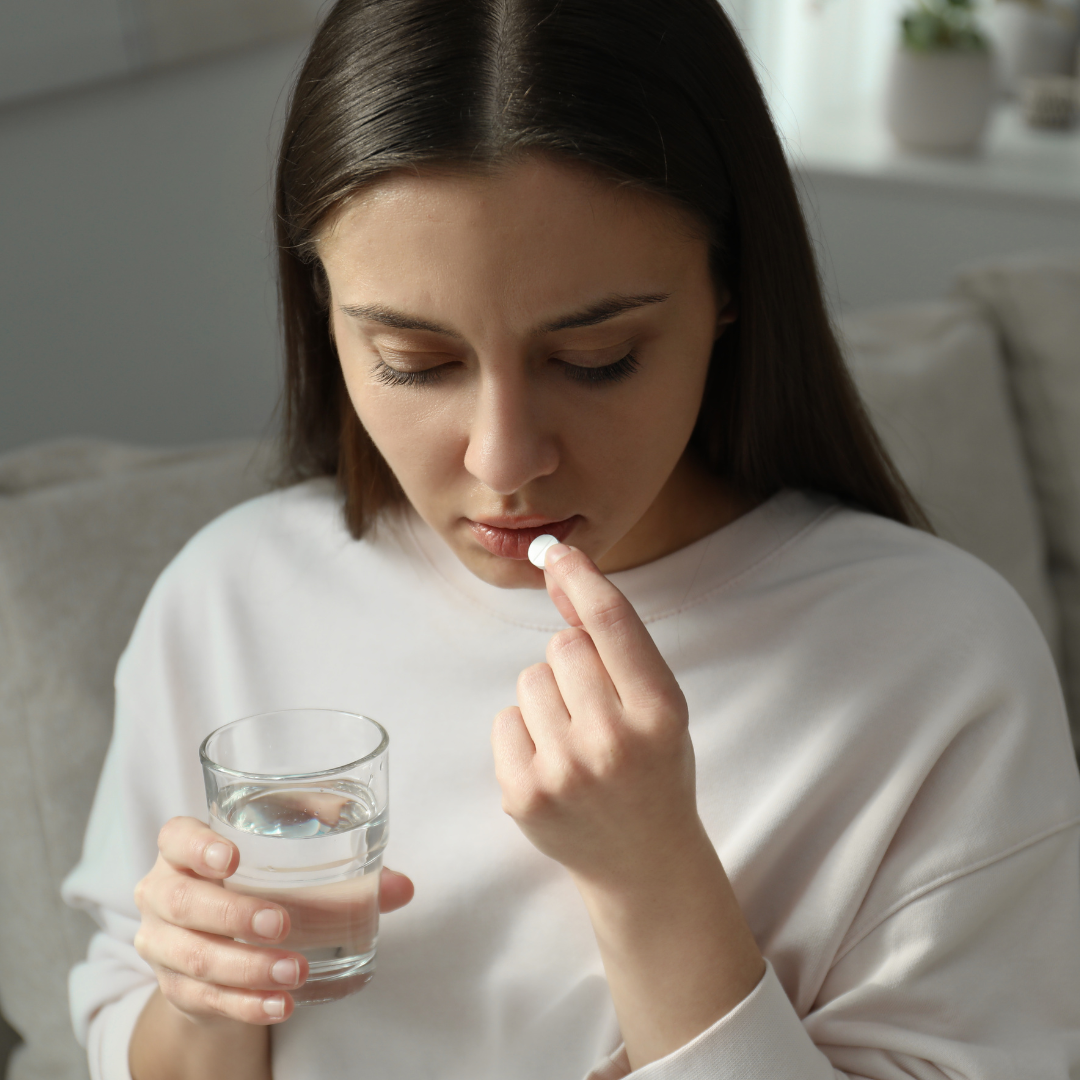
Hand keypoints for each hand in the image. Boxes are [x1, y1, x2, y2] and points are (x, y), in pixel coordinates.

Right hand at [133, 816, 413, 1024]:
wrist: (220, 937)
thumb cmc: (262, 878)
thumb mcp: (294, 854)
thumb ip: (345, 857)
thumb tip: (401, 886)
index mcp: (184, 848)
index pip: (175, 837)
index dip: (197, 846)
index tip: (231, 858)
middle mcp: (162, 892)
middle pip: (183, 901)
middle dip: (235, 915)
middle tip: (283, 922)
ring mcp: (163, 944)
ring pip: (194, 958)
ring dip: (248, 968)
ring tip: (295, 971)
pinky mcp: (176, 987)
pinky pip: (206, 1000)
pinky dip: (246, 1005)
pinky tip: (282, 1004)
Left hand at [492, 543, 698, 884]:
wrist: (642, 862)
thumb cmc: (653, 770)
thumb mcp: (659, 707)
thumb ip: (617, 645)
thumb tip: (563, 573)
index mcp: (660, 713)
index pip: (612, 624)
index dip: (581, 578)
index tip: (556, 550)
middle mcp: (614, 741)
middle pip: (563, 646)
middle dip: (574, 663)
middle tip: (596, 708)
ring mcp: (565, 771)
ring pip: (529, 679)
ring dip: (547, 697)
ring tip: (575, 739)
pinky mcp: (524, 794)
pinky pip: (505, 719)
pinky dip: (524, 731)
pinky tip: (553, 763)